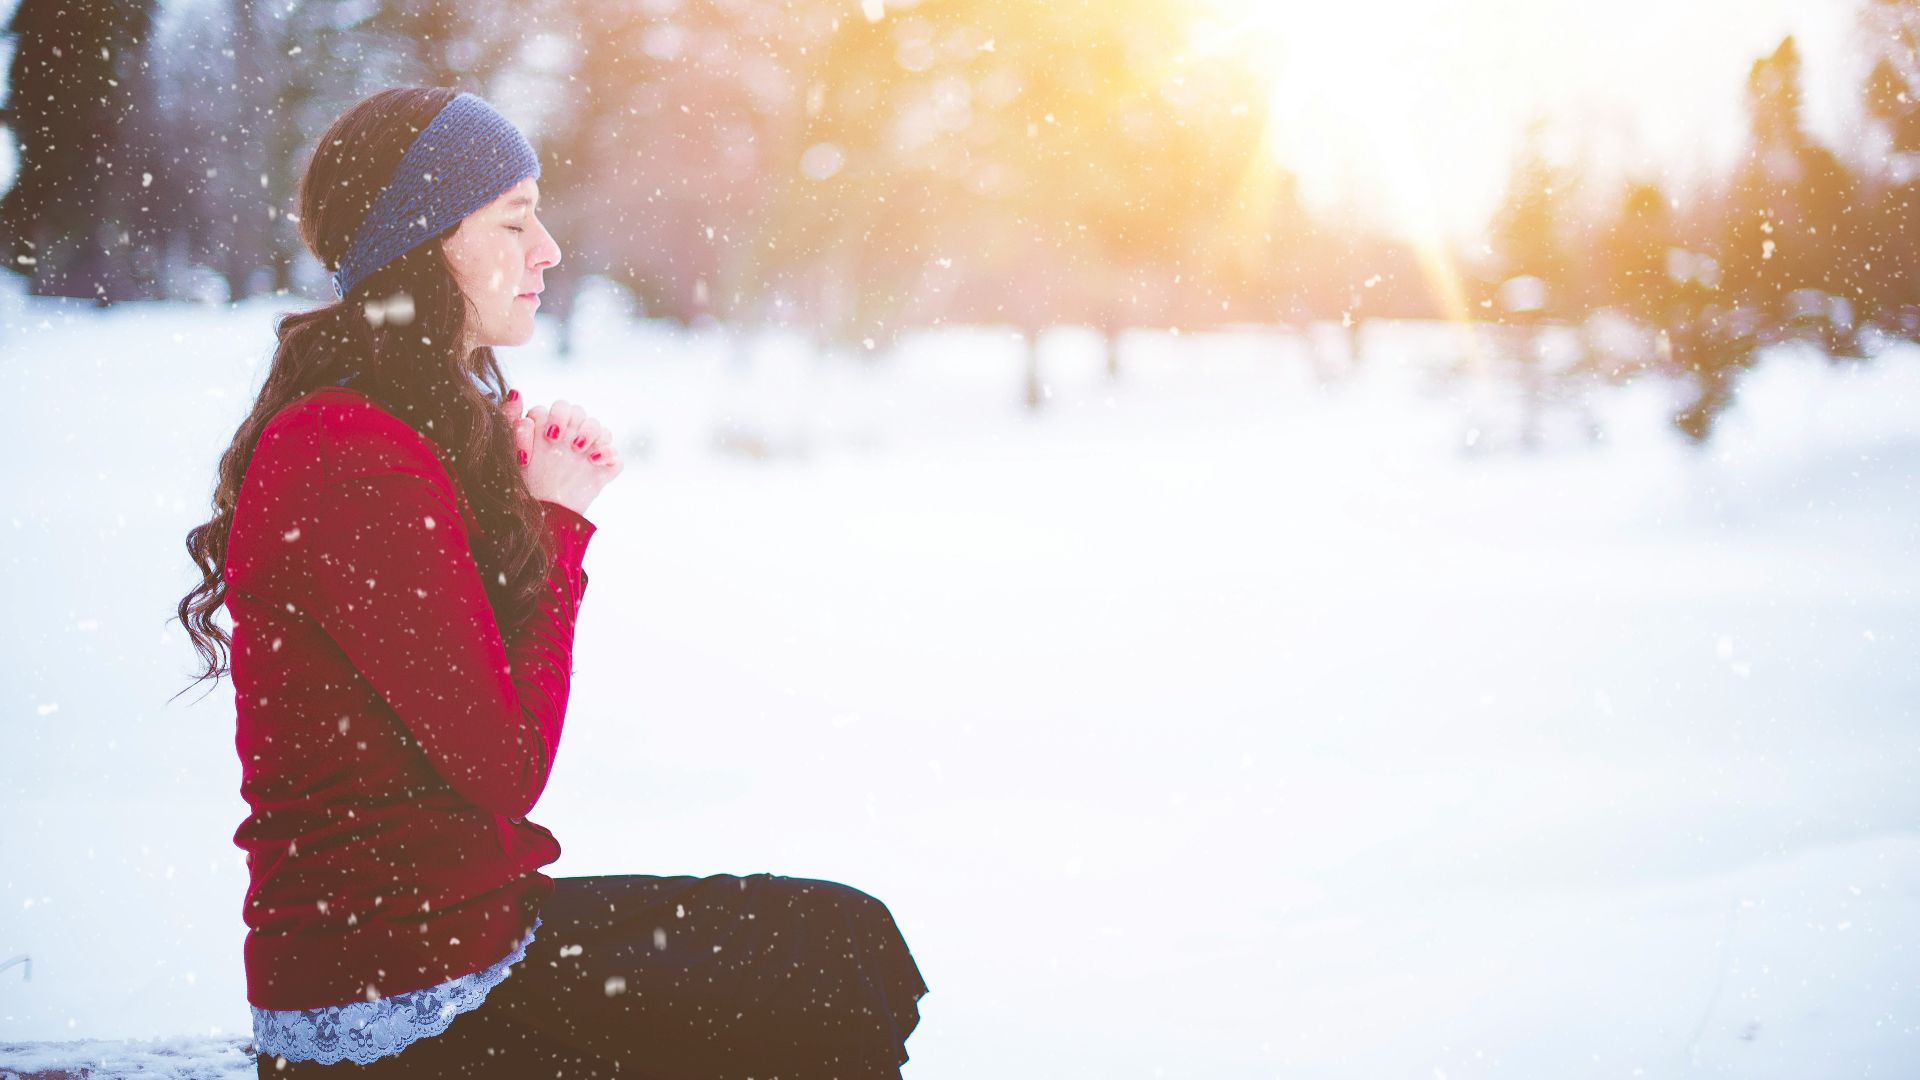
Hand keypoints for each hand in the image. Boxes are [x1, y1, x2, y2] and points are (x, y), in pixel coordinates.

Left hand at [501, 391, 622, 517]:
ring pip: (601, 428)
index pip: (559, 407)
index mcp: (550, 428)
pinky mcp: (603, 471)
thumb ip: (511, 420)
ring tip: (578, 450)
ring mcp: (589, 453)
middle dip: (574, 422)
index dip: (554, 416)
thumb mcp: (512, 450)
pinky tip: (594, 462)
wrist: (539, 516)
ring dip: (592, 433)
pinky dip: (609, 455)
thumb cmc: (523, 482)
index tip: (547, 437)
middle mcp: (570, 436)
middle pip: (581, 412)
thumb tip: (516, 391)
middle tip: (559, 440)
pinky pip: (616, 457)